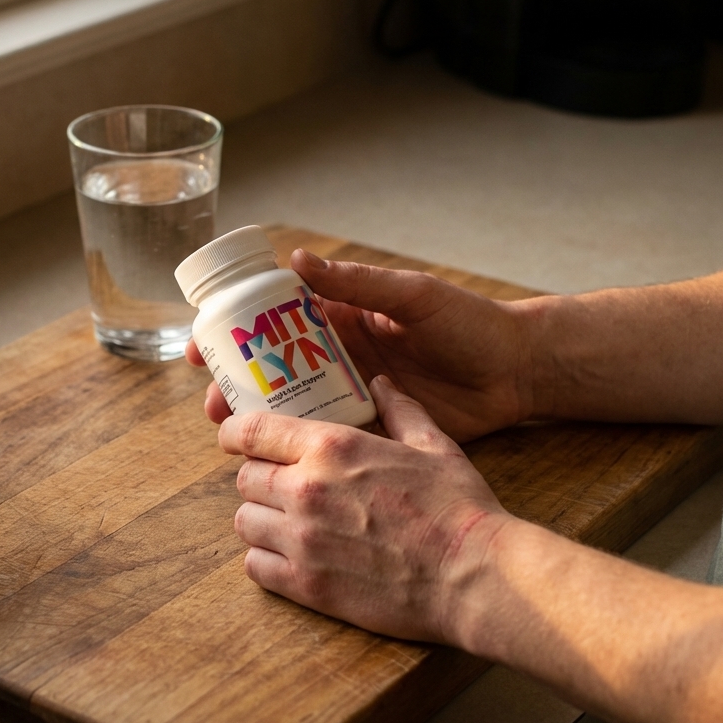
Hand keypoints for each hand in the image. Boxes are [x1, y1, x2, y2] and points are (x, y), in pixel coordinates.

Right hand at [187, 249, 534, 441]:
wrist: (517, 371)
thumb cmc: (469, 322)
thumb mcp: (412, 296)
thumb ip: (359, 283)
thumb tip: (297, 260)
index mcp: (344, 318)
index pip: (277, 322)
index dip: (238, 332)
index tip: (205, 346)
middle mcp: (341, 357)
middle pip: (275, 370)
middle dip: (239, 384)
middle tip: (214, 401)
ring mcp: (355, 395)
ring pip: (295, 408)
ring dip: (261, 419)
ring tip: (232, 434)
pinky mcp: (377, 430)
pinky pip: (330, 438)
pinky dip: (301, 449)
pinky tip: (275, 462)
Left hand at [220, 375, 511, 643]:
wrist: (475, 576)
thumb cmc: (458, 507)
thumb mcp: (434, 445)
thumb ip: (399, 410)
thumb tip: (381, 383)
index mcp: (332, 447)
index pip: (252, 431)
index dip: (235, 432)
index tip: (235, 438)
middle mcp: (306, 489)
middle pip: (245, 478)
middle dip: (259, 478)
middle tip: (282, 485)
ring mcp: (302, 541)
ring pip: (244, 522)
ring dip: (261, 519)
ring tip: (285, 523)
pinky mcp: (307, 586)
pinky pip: (255, 567)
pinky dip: (265, 561)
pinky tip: (289, 558)